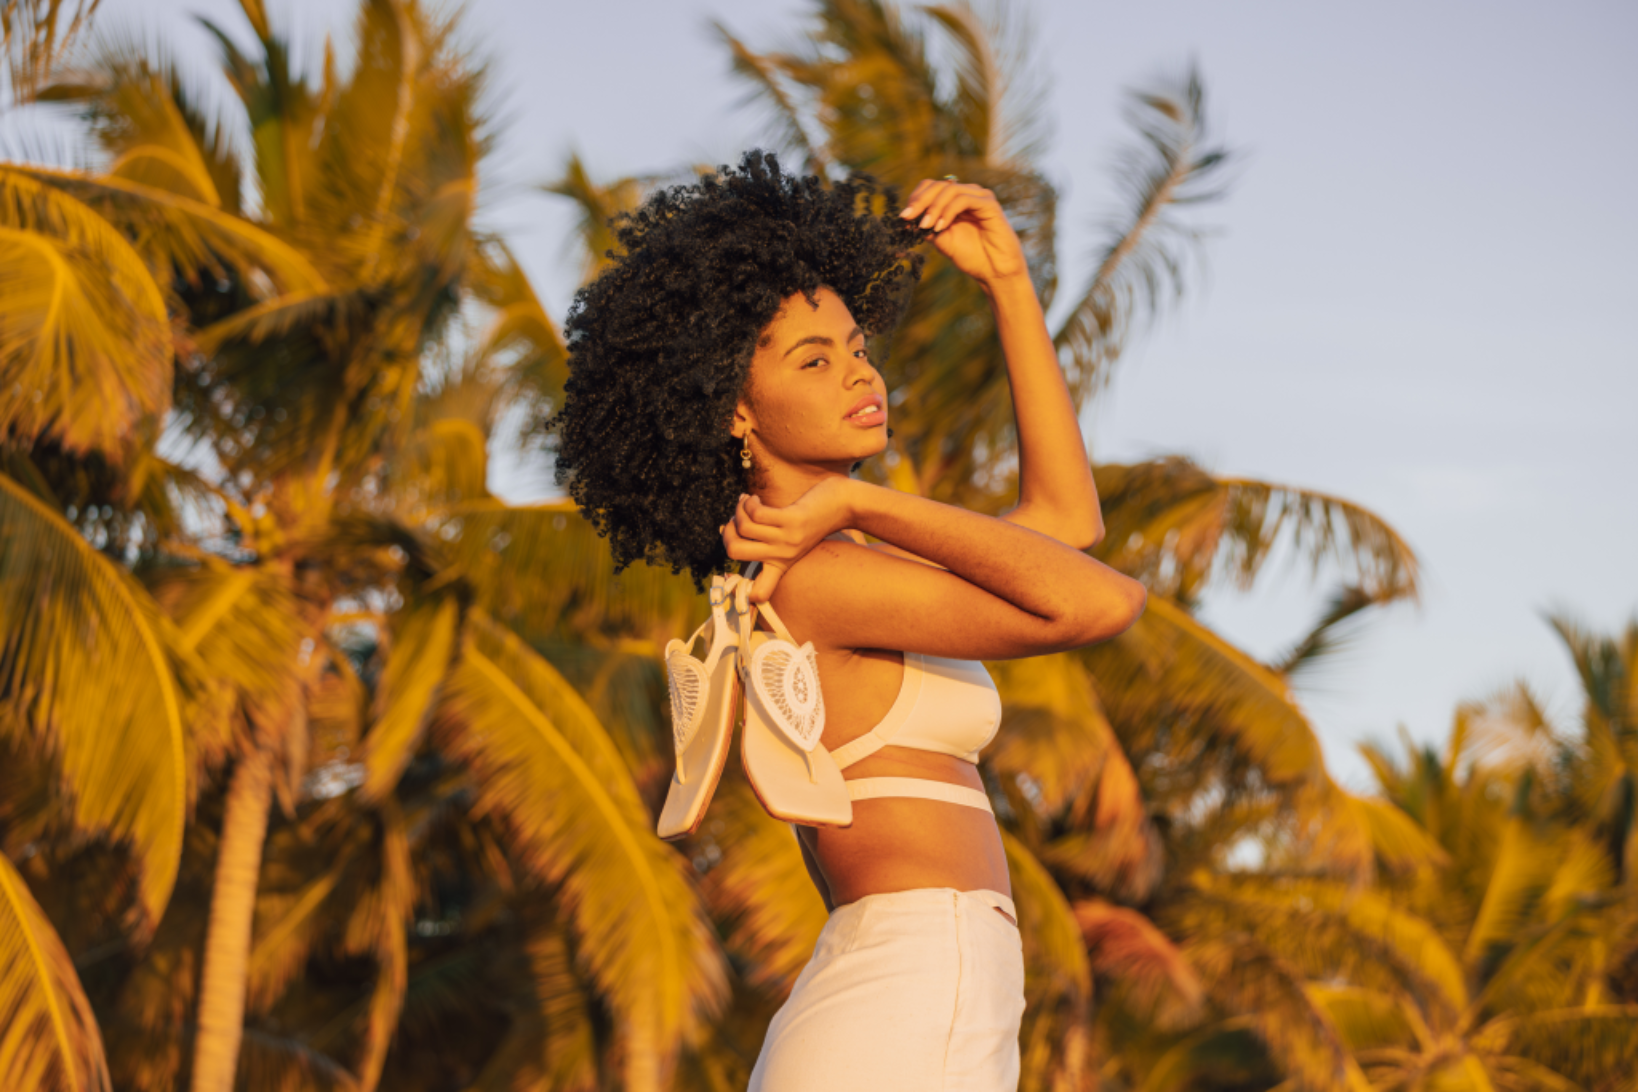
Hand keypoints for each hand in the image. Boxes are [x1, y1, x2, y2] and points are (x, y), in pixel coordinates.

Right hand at [721, 477, 854, 603]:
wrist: (842, 506)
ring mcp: (788, 539)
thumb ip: (765, 541)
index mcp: (781, 565)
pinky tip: (754, 499)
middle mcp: (783, 556)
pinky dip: (749, 503)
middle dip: (727, 532)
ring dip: (739, 510)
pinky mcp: (792, 520)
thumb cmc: (811, 520)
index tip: (732, 572)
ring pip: (744, 527)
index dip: (741, 592)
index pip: (759, 592)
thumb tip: (724, 529)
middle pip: (734, 550)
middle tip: (735, 520)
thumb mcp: (790, 540)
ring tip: (746, 502)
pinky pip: (757, 513)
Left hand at [901, 179, 1026, 286]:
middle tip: (908, 217)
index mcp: (955, 201)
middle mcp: (967, 194)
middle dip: (920, 201)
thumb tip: (908, 220)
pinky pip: (963, 199)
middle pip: (938, 185)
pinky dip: (948, 211)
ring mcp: (979, 197)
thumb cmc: (972, 257)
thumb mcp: (942, 240)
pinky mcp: (989, 203)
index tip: (904, 217)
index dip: (916, 198)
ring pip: (950, 189)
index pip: (931, 187)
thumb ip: (927, 227)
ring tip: (925, 226)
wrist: (994, 271)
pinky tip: (940, 226)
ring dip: (933, 207)